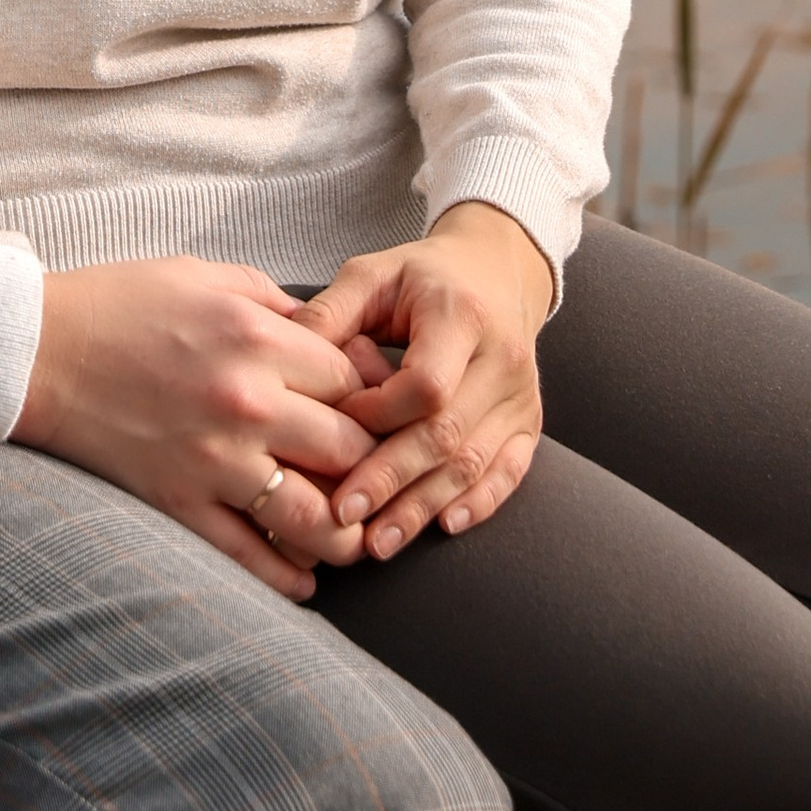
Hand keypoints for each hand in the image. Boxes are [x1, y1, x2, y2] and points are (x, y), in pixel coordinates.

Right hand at [10, 253, 379, 599]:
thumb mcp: (205, 276)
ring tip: (352, 536)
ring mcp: (214, 459)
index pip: (352, 382)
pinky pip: (250, 556)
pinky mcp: (180, 502)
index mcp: (255, 336)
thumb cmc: (121, 304)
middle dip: (369, 464)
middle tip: (373, 474)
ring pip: (314, 518)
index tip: (372, 413)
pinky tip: (306, 580)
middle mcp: (246, 401)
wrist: (39, 351)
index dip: (372, 400)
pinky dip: (288, 577)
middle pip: (348, 450)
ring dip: (345, 533)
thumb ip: (275, 302)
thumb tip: (331, 336)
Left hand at [295, 202, 550, 561]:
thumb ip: (330, 312)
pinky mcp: (527, 421)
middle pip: (448, 433)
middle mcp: (501, 357)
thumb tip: (283, 356)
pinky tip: (444, 525)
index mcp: (461, 315)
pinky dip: (479, 503)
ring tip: (379, 541)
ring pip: (474, 463)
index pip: (425, 384)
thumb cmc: (421, 274)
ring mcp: (520, 395)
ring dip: (424, 506)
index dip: (378, 415)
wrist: (494, 269)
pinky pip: (509, 471)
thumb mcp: (372, 273)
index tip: (333, 430)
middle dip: (393, 480)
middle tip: (345, 516)